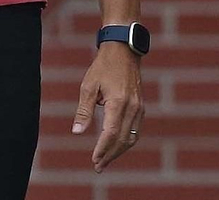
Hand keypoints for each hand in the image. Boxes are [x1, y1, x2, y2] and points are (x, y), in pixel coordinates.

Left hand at [72, 42, 143, 172]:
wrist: (123, 51)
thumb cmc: (103, 67)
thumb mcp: (88, 86)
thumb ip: (84, 110)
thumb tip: (77, 132)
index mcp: (119, 102)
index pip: (111, 133)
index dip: (103, 149)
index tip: (94, 159)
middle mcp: (133, 107)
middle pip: (123, 139)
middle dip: (110, 155)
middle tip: (98, 166)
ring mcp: (139, 108)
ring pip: (131, 137)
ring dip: (119, 151)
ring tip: (105, 160)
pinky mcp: (141, 107)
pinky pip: (135, 130)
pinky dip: (126, 141)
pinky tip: (116, 147)